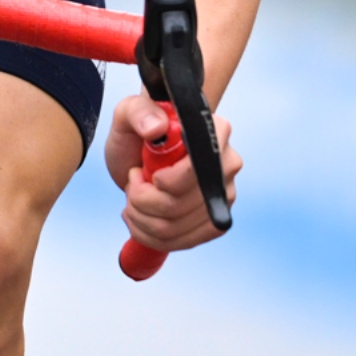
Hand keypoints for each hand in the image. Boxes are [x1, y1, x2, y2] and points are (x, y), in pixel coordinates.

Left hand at [105, 92, 239, 253]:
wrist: (140, 156)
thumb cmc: (137, 132)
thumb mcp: (127, 114)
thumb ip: (138, 112)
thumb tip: (156, 128)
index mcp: (216, 131)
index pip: (199, 168)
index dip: (168, 179)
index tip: (145, 171)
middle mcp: (227, 164)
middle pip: (181, 203)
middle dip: (142, 199)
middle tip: (132, 182)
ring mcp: (224, 195)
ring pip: (176, 227)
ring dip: (142, 219)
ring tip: (133, 199)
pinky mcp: (215, 222)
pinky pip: (184, 243)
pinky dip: (152, 236)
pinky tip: (141, 219)